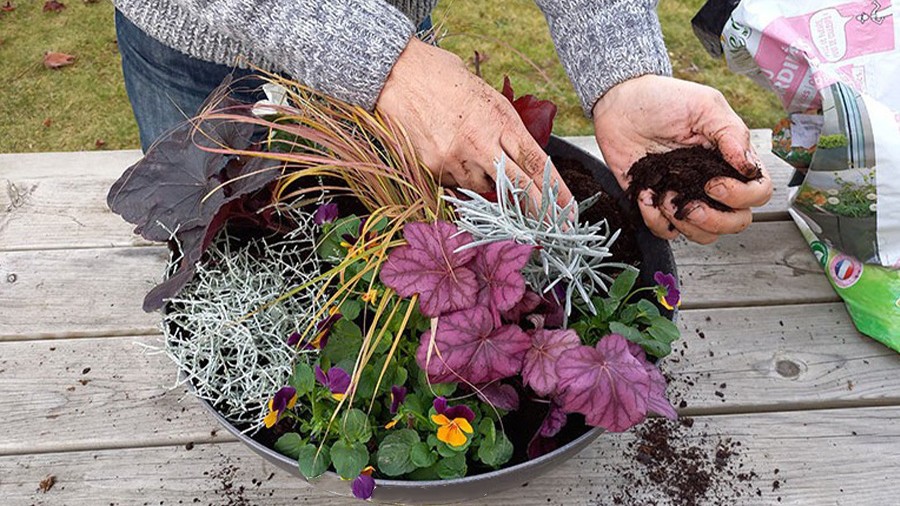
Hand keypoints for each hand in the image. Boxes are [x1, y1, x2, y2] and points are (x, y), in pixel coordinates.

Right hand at [376, 38, 572, 206]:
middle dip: (538, 210)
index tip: (569, 211)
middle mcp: (481, 142)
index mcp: (500, 119)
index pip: (536, 162)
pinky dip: (456, 175)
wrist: (396, 73)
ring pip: (482, 188)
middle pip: (518, 186)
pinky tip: (446, 151)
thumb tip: (518, 154)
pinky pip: (453, 183)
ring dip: (486, 182)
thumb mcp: (485, 95)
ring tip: (470, 153)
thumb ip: (503, 127)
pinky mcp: (431, 168)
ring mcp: (454, 158)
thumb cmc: (442, 77)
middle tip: (553, 230)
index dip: (556, 191)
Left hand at [592, 75, 772, 243]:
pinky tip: (645, 194)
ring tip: (665, 198)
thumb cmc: (664, 99)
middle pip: (735, 222)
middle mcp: (712, 183)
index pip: (758, 192)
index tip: (714, 183)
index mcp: (730, 160)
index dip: (742, 197)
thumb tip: (748, 167)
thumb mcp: (705, 106)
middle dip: (715, 221)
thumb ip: (732, 134)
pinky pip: (665, 230)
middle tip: (691, 204)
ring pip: (704, 234)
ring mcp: (685, 195)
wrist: (621, 103)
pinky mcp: (656, 203)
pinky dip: (655, 220)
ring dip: (686, 224)